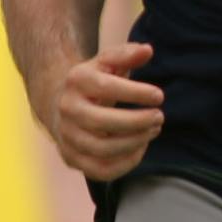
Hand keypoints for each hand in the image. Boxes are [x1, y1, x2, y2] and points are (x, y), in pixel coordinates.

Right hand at [46, 41, 164, 180]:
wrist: (61, 103)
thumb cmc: (95, 80)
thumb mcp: (108, 61)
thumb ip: (127, 54)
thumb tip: (147, 50)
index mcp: (77, 80)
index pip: (106, 88)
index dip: (136, 93)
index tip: (160, 96)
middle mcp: (67, 109)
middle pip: (102, 122)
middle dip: (137, 122)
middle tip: (160, 117)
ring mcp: (66, 136)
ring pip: (100, 149)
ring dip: (133, 143)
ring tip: (153, 131)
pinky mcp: (70, 157)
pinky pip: (98, 170)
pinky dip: (123, 164)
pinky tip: (140, 148)